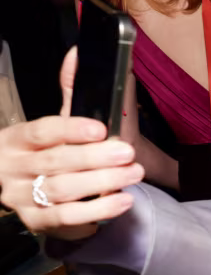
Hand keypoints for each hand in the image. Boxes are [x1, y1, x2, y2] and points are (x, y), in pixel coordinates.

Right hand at [0, 49, 142, 239]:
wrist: (38, 186)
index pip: (41, 130)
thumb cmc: (56, 149)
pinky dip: (97, 211)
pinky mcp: (37, 221)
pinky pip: (67, 219)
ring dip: (102, 182)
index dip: (70, 128)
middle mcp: (14, 167)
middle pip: (55, 162)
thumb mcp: (62, 118)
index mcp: (17, 138)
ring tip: (133, 174)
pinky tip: (123, 201)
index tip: (101, 128)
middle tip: (127, 153)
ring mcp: (22, 197)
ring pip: (62, 190)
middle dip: (95, 158)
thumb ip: (72, 89)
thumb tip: (80, 53)